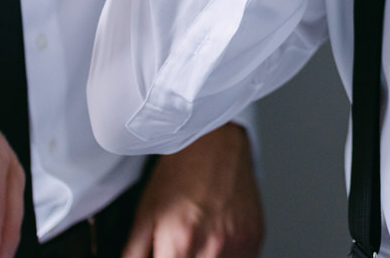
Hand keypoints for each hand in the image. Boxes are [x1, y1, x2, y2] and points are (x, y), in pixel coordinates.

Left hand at [122, 123, 262, 257]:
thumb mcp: (145, 214)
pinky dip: (227, 257)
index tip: (164, 253)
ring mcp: (238, 242)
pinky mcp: (255, 237)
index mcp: (180, 243)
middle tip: (178, 247)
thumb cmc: (180, 172)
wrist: (216, 143)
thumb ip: (134, 253)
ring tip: (197, 241)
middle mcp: (213, 246)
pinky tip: (216, 240)